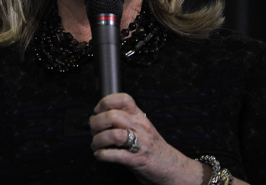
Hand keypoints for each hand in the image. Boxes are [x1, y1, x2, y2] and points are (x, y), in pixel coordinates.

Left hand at [89, 93, 206, 184]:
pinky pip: (116, 155)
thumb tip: (101, 117)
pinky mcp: (138, 160)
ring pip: (113, 134)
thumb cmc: (154, 148)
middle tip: (94, 131)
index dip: (105, 102)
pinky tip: (100, 155)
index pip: (123, 99)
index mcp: (140, 117)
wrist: (172, 168)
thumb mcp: (142, 128)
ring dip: (98, 141)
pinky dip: (103, 155)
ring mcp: (140, 143)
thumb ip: (125, 120)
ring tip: (96, 145)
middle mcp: (140, 127)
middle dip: (96, 124)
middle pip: (112, 116)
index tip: (98, 111)